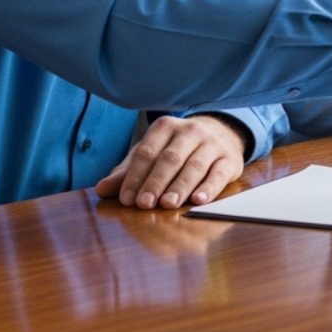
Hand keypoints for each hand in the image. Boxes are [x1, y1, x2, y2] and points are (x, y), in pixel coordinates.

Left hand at [95, 114, 246, 209]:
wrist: (221, 134)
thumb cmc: (178, 149)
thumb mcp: (151, 154)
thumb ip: (127, 172)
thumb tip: (101, 190)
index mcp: (165, 127)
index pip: (146, 152)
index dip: (135, 176)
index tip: (126, 199)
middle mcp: (190, 131)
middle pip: (170, 158)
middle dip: (156, 182)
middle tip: (145, 204)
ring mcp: (212, 143)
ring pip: (194, 165)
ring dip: (180, 186)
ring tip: (168, 204)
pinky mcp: (230, 159)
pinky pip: (218, 174)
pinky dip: (209, 188)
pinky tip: (198, 200)